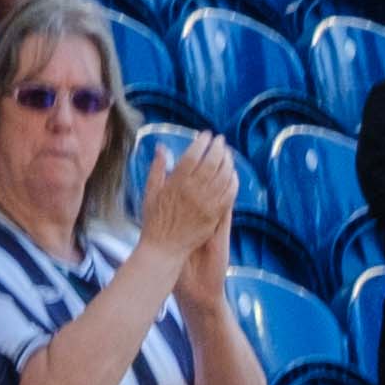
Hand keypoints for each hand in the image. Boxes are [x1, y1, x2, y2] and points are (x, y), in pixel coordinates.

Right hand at [142, 136, 241, 257]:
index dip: (202, 142)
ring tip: (228, 154)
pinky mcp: (215, 215)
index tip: (206, 135)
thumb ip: (157, 168)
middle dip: (219, 148)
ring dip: (228, 162)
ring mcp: (207, 203)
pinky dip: (233, 181)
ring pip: (224, 176)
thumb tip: (161, 147)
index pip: (193, 155)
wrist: (164, 248)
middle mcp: (193, 191)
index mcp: (176, 183)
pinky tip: (233, 174)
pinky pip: (230, 194)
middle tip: (221, 141)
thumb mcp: (150, 192)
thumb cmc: (154, 220)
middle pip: (212, 162)